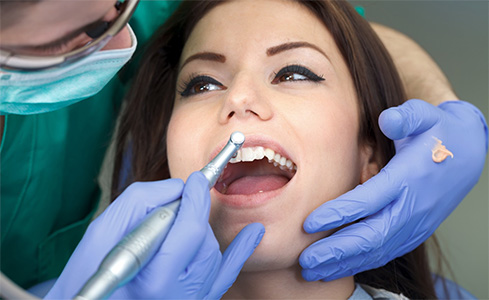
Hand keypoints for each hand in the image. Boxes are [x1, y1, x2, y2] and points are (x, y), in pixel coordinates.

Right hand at [46, 172, 264, 298]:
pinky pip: (225, 275)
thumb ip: (142, 203)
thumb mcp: (102, 233)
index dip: (196, 199)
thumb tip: (177, 188)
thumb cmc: (88, 274)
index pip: (190, 229)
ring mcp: (192, 299)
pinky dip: (240, 252)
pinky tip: (254, 233)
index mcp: (156, 280)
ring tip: (174, 227)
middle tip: (179, 201)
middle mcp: (180, 294)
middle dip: (194, 213)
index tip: (197, 179)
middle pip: (204, 238)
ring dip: (200, 231)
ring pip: (212, 252)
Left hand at [299, 99, 487, 280]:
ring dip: (343, 263)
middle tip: (304, 260)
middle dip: (336, 250)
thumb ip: (407, 117)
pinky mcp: (413, 233)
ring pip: (376, 251)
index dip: (339, 213)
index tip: (309, 224)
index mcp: (408, 178)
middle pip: (371, 236)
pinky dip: (359, 263)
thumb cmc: (437, 135)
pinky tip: (335, 268)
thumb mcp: (426, 116)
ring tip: (312, 271)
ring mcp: (414, 225)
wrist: (466, 157)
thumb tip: (388, 120)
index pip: (370, 200)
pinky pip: (384, 253)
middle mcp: (411, 208)